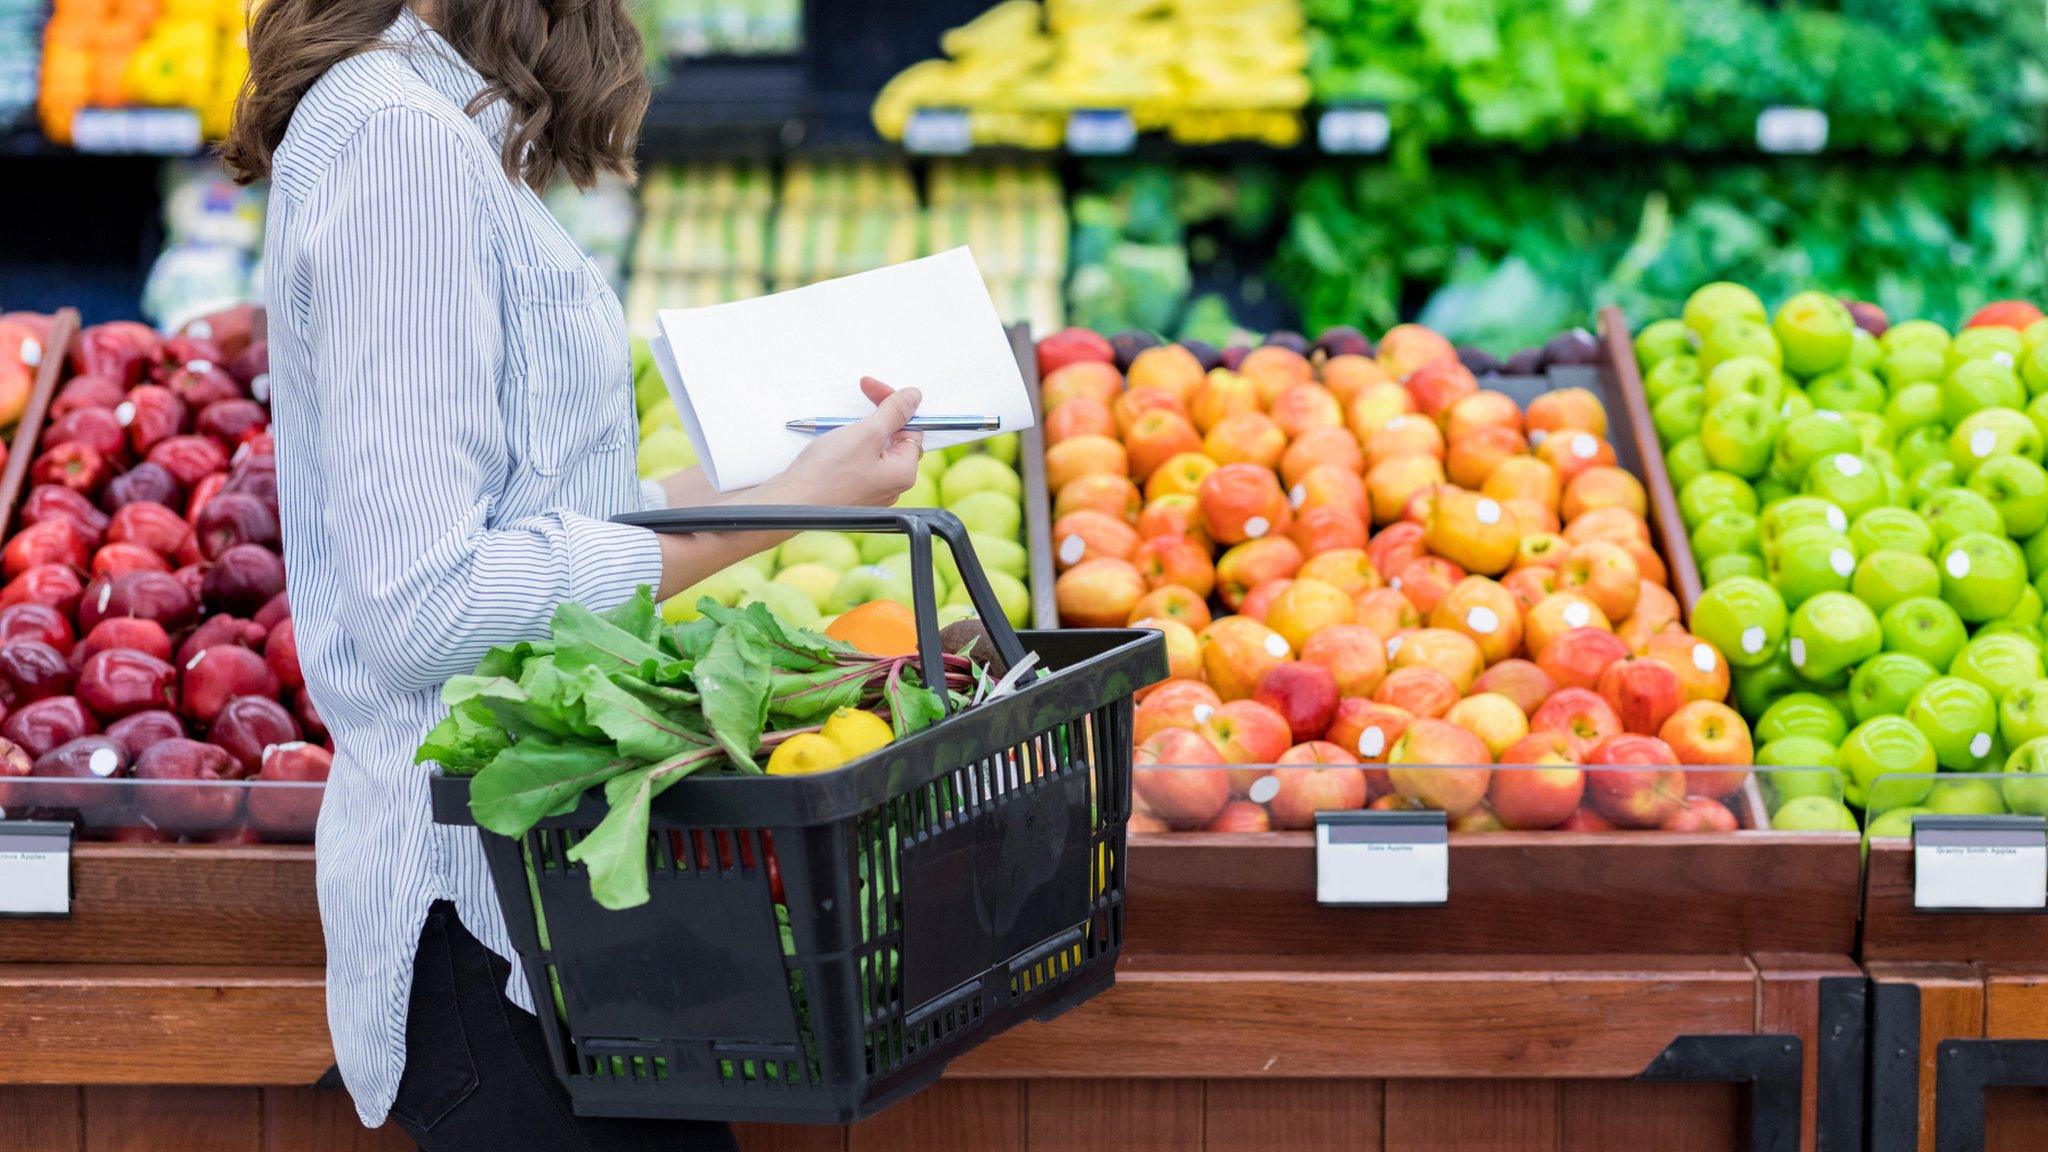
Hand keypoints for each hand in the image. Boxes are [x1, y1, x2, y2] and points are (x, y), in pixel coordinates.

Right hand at [761, 378, 922, 506]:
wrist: (790, 503)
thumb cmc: (827, 473)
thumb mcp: (866, 433)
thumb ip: (894, 412)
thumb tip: (914, 397)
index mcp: (903, 473)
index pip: (911, 428)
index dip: (893, 404)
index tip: (872, 388)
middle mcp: (891, 485)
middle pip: (893, 438)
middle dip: (877, 415)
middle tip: (859, 397)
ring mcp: (871, 490)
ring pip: (874, 448)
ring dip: (860, 429)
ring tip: (841, 425)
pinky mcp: (850, 490)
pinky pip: (858, 461)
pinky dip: (849, 445)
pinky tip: (834, 442)